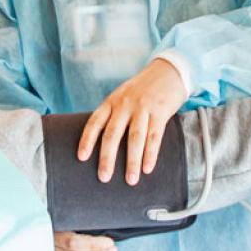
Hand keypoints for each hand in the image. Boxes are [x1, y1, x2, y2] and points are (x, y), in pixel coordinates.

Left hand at [78, 58, 188, 184]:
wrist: (169, 71)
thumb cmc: (142, 89)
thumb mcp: (122, 96)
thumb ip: (113, 115)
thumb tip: (103, 144)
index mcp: (111, 101)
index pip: (94, 122)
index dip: (87, 140)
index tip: (81, 158)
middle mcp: (125, 104)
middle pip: (112, 134)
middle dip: (107, 158)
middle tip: (104, 178)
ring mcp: (143, 108)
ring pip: (135, 138)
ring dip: (132, 161)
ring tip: (131, 180)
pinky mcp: (160, 112)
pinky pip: (154, 136)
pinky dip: (151, 154)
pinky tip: (147, 168)